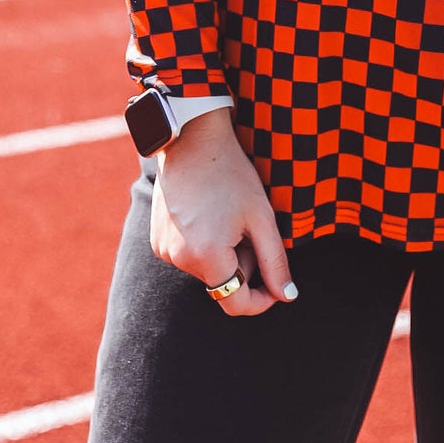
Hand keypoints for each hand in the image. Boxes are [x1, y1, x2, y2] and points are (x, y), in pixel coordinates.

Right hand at [149, 109, 297, 316]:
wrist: (192, 139)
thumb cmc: (232, 174)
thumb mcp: (261, 217)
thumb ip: (275, 261)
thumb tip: (287, 297)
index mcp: (206, 256)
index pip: (235, 303)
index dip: (261, 301)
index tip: (278, 288)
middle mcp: (178, 259)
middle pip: (222, 282)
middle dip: (243, 264)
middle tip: (251, 228)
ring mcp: (163, 250)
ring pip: (206, 268)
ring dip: (224, 253)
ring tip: (229, 216)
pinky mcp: (156, 239)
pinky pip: (188, 255)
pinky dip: (204, 244)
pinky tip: (210, 212)